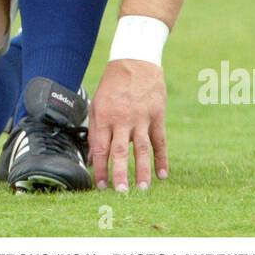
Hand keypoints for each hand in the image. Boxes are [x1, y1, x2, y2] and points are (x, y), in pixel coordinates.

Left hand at [89, 59, 168, 191]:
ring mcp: (141, 118)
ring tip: (142, 190)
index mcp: (104, 117)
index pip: (100, 148)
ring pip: (141, 149)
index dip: (100, 169)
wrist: (135, 61)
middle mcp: (122, 119)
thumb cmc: (112, 85)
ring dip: (142, 171)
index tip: (100, 186)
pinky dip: (162, 158)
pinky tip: (162, 175)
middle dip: (119, 174)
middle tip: (120, 193)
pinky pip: (160, 141)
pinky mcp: (157, 115)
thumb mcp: (96, 104)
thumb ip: (95, 131)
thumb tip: (92, 158)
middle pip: (120, 151)